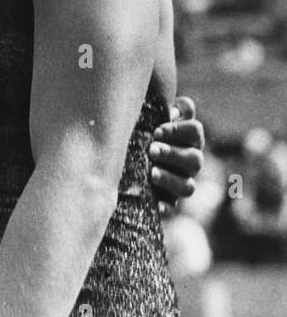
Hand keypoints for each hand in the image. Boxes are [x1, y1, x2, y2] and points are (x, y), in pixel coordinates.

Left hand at [149, 95, 204, 209]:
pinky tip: (156, 205)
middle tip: (152, 149)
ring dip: (170, 179)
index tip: (158, 130)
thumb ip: (163, 108)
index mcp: (186, 138)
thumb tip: (177, 107)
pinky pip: (171, 209)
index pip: (195, 131)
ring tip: (152, 173)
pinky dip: (165, 208)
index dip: (180, 130)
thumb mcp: (148, 116)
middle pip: (195, 159)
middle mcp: (188, 162)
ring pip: (188, 186)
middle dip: (174, 154)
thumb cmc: (138, 130)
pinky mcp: (166, 202)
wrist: (121, 160)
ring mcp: (179, 183)